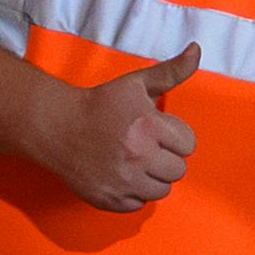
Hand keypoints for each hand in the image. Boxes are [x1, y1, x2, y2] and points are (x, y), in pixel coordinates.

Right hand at [48, 47, 203, 214]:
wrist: (57, 126)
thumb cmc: (100, 104)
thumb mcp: (137, 83)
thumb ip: (172, 71)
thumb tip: (197, 50)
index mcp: (149, 126)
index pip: (188, 145)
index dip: (174, 137)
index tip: (156, 131)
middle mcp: (138, 156)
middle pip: (178, 170)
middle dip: (165, 158)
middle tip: (144, 147)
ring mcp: (123, 181)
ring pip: (161, 190)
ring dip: (152, 178)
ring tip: (134, 162)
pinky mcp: (110, 199)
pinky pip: (139, 205)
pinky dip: (133, 193)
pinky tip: (120, 175)